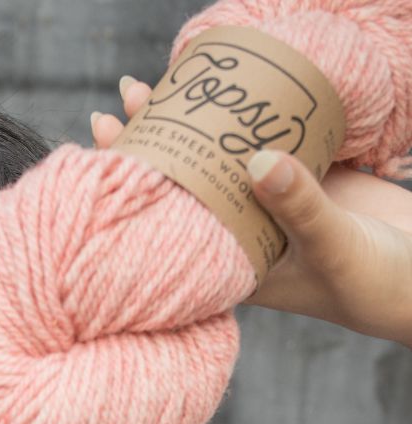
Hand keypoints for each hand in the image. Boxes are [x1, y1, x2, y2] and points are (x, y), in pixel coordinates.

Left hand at [91, 76, 411, 346]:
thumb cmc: (374, 283)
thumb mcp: (332, 247)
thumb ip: (297, 206)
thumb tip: (256, 161)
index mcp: (227, 262)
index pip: (165, 221)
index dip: (134, 186)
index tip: (105, 146)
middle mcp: (240, 233)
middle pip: (184, 182)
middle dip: (153, 143)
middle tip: (121, 100)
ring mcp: (271, 205)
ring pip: (220, 158)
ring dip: (194, 124)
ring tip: (155, 84)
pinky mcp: (307, 178)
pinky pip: (268, 141)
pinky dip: (248, 116)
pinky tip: (226, 88)